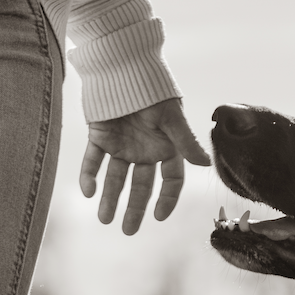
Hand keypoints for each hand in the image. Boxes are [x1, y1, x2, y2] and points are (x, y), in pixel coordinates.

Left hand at [79, 98, 211, 234]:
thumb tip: (206, 164)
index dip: (166, 198)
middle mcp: (145, 149)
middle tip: (127, 231)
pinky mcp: (99, 136)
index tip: (158, 216)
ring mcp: (121, 144)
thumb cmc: (152, 87)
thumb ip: (185, 141)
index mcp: (166, 145)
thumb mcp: (170, 116)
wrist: (121, 64)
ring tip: (104, 219)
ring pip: (115, 177)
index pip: (170, 179)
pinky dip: (88, 175)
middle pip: (141, 185)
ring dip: (109, 198)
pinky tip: (88, 191)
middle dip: (134, 208)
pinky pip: (92, 160)